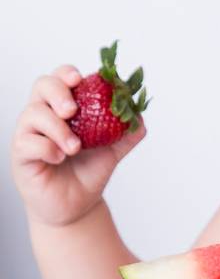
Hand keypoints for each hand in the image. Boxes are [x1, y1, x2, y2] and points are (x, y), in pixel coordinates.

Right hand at [9, 64, 146, 226]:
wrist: (77, 205)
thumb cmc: (89, 171)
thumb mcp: (114, 150)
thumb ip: (127, 132)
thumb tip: (139, 117)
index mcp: (64, 107)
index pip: (60, 78)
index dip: (67, 73)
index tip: (80, 79)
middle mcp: (44, 115)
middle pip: (42, 86)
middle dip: (58, 93)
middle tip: (73, 110)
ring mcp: (29, 134)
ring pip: (33, 114)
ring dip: (58, 128)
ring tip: (75, 147)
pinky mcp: (21, 155)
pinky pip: (27, 142)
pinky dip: (47, 147)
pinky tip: (60, 157)